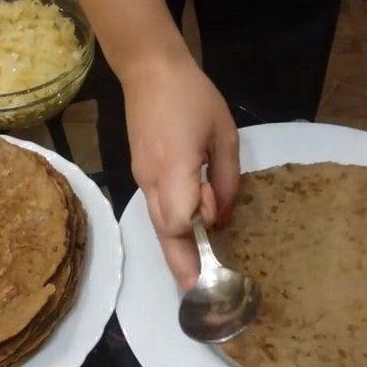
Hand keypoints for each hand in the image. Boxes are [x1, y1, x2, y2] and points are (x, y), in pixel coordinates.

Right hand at [121, 57, 238, 289]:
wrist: (149, 70)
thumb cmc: (193, 97)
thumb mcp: (223, 133)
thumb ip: (226, 178)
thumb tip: (222, 216)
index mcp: (175, 168)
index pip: (180, 221)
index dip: (195, 244)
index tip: (211, 255)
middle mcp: (152, 181)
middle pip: (164, 234)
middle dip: (180, 266)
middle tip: (197, 296)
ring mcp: (142, 178)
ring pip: (157, 225)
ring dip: (173, 252)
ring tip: (194, 275)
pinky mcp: (140, 173)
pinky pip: (156, 211)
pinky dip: (170, 231)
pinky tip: (185, 237)